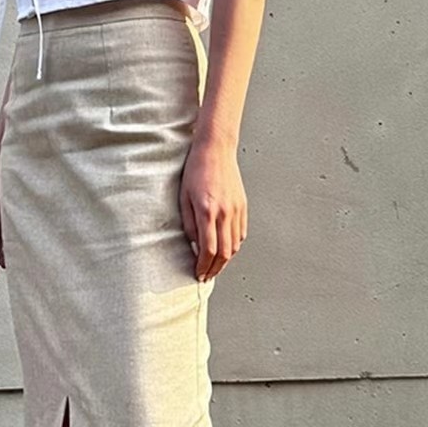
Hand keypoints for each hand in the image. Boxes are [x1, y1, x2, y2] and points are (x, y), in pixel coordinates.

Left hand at [179, 131, 247, 281]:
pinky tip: (225, 250)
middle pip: (224, 253)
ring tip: (215, 266)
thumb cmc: (195, 171)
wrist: (216, 150)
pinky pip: (241, 233)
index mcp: (207, 212)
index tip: (198, 274)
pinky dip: (234, 246)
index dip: (203, 266)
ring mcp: (236, 210)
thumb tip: (195, 246)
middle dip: (215, 268)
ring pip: (234, 245)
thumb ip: (189, 224)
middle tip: (206, 276)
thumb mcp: (184, 198)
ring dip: (225, 260)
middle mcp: (225, 213)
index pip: (208, 250)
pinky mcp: (243, 206)